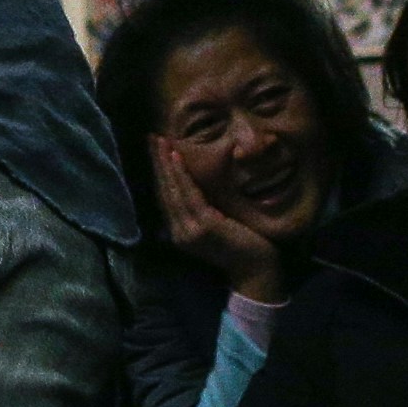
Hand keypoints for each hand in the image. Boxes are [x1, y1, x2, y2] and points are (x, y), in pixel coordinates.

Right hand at [153, 136, 283, 301]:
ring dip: (165, 164)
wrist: (256, 268)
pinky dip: (181, 174)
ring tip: (160, 142)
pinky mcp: (204, 226)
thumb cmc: (239, 244)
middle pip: (164, 191)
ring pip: (173, 191)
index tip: (153, 150)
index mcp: (179, 233)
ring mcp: (190, 230)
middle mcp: (179, 233)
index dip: (157, 173)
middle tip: (151, 138)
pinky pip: (189, 195)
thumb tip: (189, 191)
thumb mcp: (212, 226)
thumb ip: (198, 212)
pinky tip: (176, 158)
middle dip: (157, 163)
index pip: (164, 198)